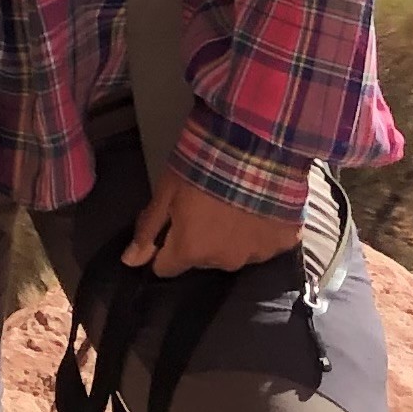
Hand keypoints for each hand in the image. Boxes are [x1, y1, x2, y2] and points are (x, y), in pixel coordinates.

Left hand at [123, 167, 302, 277]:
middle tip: (207, 204)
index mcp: (191, 251)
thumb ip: (148, 228)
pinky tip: (262, 205)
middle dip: (200, 238)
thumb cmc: (203, 164)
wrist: (256, 144)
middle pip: (202, 258)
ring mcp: (256, 254)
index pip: (166, 267)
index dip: (165, 246)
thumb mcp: (166, 190)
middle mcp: (222, 261)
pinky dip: (262, 229)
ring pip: (234, 252)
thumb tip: (129, 261)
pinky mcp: (283, 242)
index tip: (173, 224)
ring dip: (232, 235)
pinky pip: (267, 243)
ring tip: (237, 202)